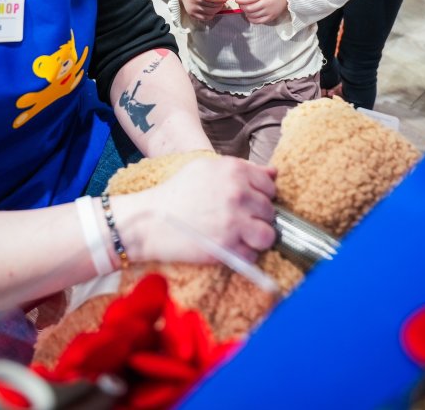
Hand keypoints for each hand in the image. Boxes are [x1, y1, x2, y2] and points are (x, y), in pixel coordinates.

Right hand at [132, 156, 277, 264]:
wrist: (151, 219)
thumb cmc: (177, 192)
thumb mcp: (206, 168)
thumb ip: (241, 168)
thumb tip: (273, 173)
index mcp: (233, 170)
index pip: (269, 185)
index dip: (261, 195)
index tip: (250, 203)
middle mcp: (237, 193)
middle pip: (270, 211)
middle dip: (258, 218)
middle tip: (241, 221)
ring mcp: (234, 221)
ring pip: (268, 235)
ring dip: (257, 238)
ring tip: (241, 237)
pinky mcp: (227, 246)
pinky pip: (252, 255)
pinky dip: (244, 255)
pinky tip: (229, 247)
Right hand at [178, 0, 230, 21]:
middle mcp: (194, 0)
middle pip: (211, 6)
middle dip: (220, 4)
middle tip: (222, 0)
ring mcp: (193, 9)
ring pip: (211, 12)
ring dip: (217, 9)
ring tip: (217, 4)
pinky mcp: (192, 14)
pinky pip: (206, 18)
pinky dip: (211, 14)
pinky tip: (211, 8)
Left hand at [235, 0, 286, 23]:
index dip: (239, 0)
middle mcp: (266, 3)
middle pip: (248, 8)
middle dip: (242, 6)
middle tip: (242, 3)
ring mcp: (269, 11)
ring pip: (252, 15)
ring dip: (246, 12)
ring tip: (247, 7)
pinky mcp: (270, 17)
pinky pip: (257, 21)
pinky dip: (251, 19)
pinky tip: (251, 14)